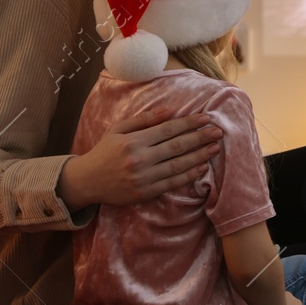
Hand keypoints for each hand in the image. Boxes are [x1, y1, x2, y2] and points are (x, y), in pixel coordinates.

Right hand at [58, 111, 222, 209]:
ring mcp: (143, 178)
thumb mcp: (118, 130)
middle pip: (177, 147)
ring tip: (215, 148)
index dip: (189, 123)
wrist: (87, 181)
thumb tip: (169, 110)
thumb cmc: (104, 152)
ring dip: (199, 156)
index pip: (168, 129)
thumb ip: (144, 120)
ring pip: (178, 166)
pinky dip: (188, 176)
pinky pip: (172, 183)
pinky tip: (201, 168)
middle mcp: (139, 159)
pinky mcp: (145, 193)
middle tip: (218, 132)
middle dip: (200, 138)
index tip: (206, 118)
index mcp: (133, 141)